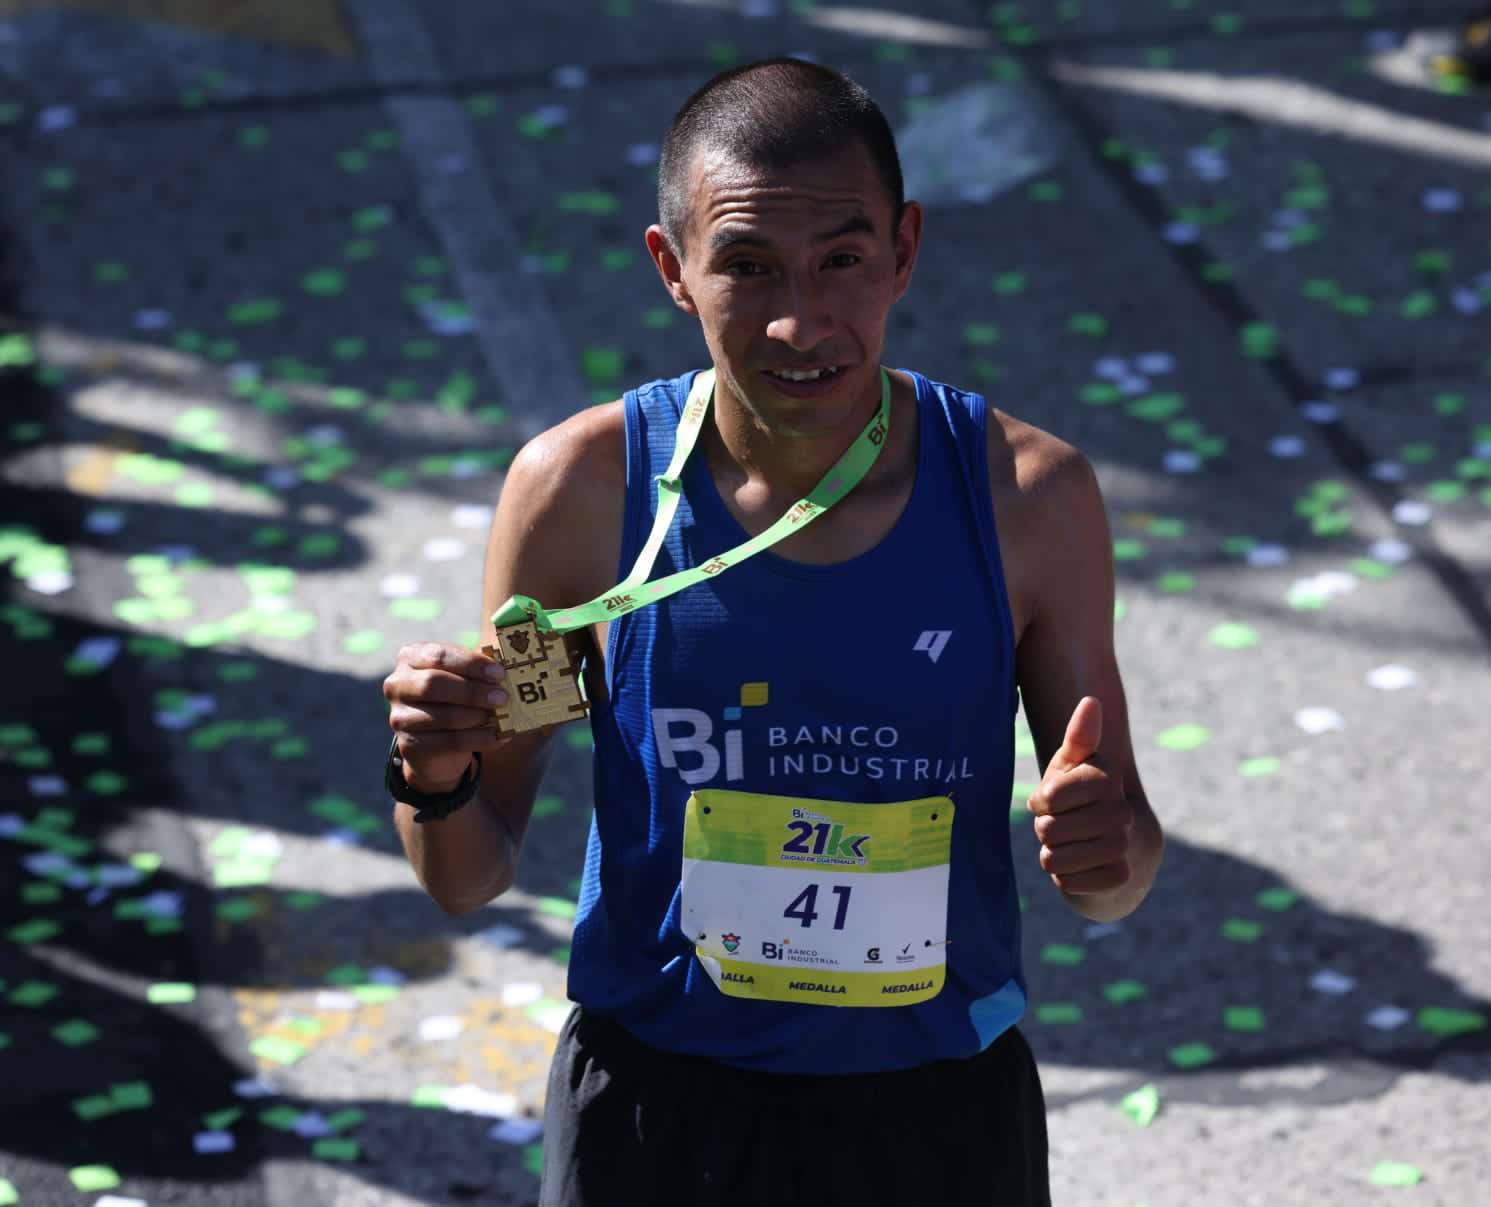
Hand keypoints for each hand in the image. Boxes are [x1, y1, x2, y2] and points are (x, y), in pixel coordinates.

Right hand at [383, 643, 507, 790]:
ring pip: (442, 715)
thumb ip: (478, 671)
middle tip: (502, 697)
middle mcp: (397, 684)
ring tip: (500, 717)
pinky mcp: (409, 745)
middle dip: (472, 691)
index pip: (439, 655)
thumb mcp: (463, 677)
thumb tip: (509, 671)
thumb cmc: (454, 698)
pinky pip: (448, 741)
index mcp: (410, 657)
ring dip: (476, 716)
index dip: (471, 664)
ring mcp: (400, 716)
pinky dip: (478, 739)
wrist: (436, 744)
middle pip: (434, 683)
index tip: (499, 673)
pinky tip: (498, 736)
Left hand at [1027, 696, 1132, 895]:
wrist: (1116, 850)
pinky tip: (1080, 868)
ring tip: (1069, 846)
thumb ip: (1078, 738)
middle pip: (1048, 829)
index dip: (1041, 801)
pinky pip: (1066, 882)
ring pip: (1053, 858)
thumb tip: (1091, 700)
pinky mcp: (1118, 877)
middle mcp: (1121, 812)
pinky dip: (1065, 878)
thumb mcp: (1072, 768)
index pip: (1049, 796)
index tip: (1050, 801)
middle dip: (1046, 831)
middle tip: (1062, 827)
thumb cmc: (1080, 801)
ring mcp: (1122, 847)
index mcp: (1107, 780)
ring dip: (1053, 854)